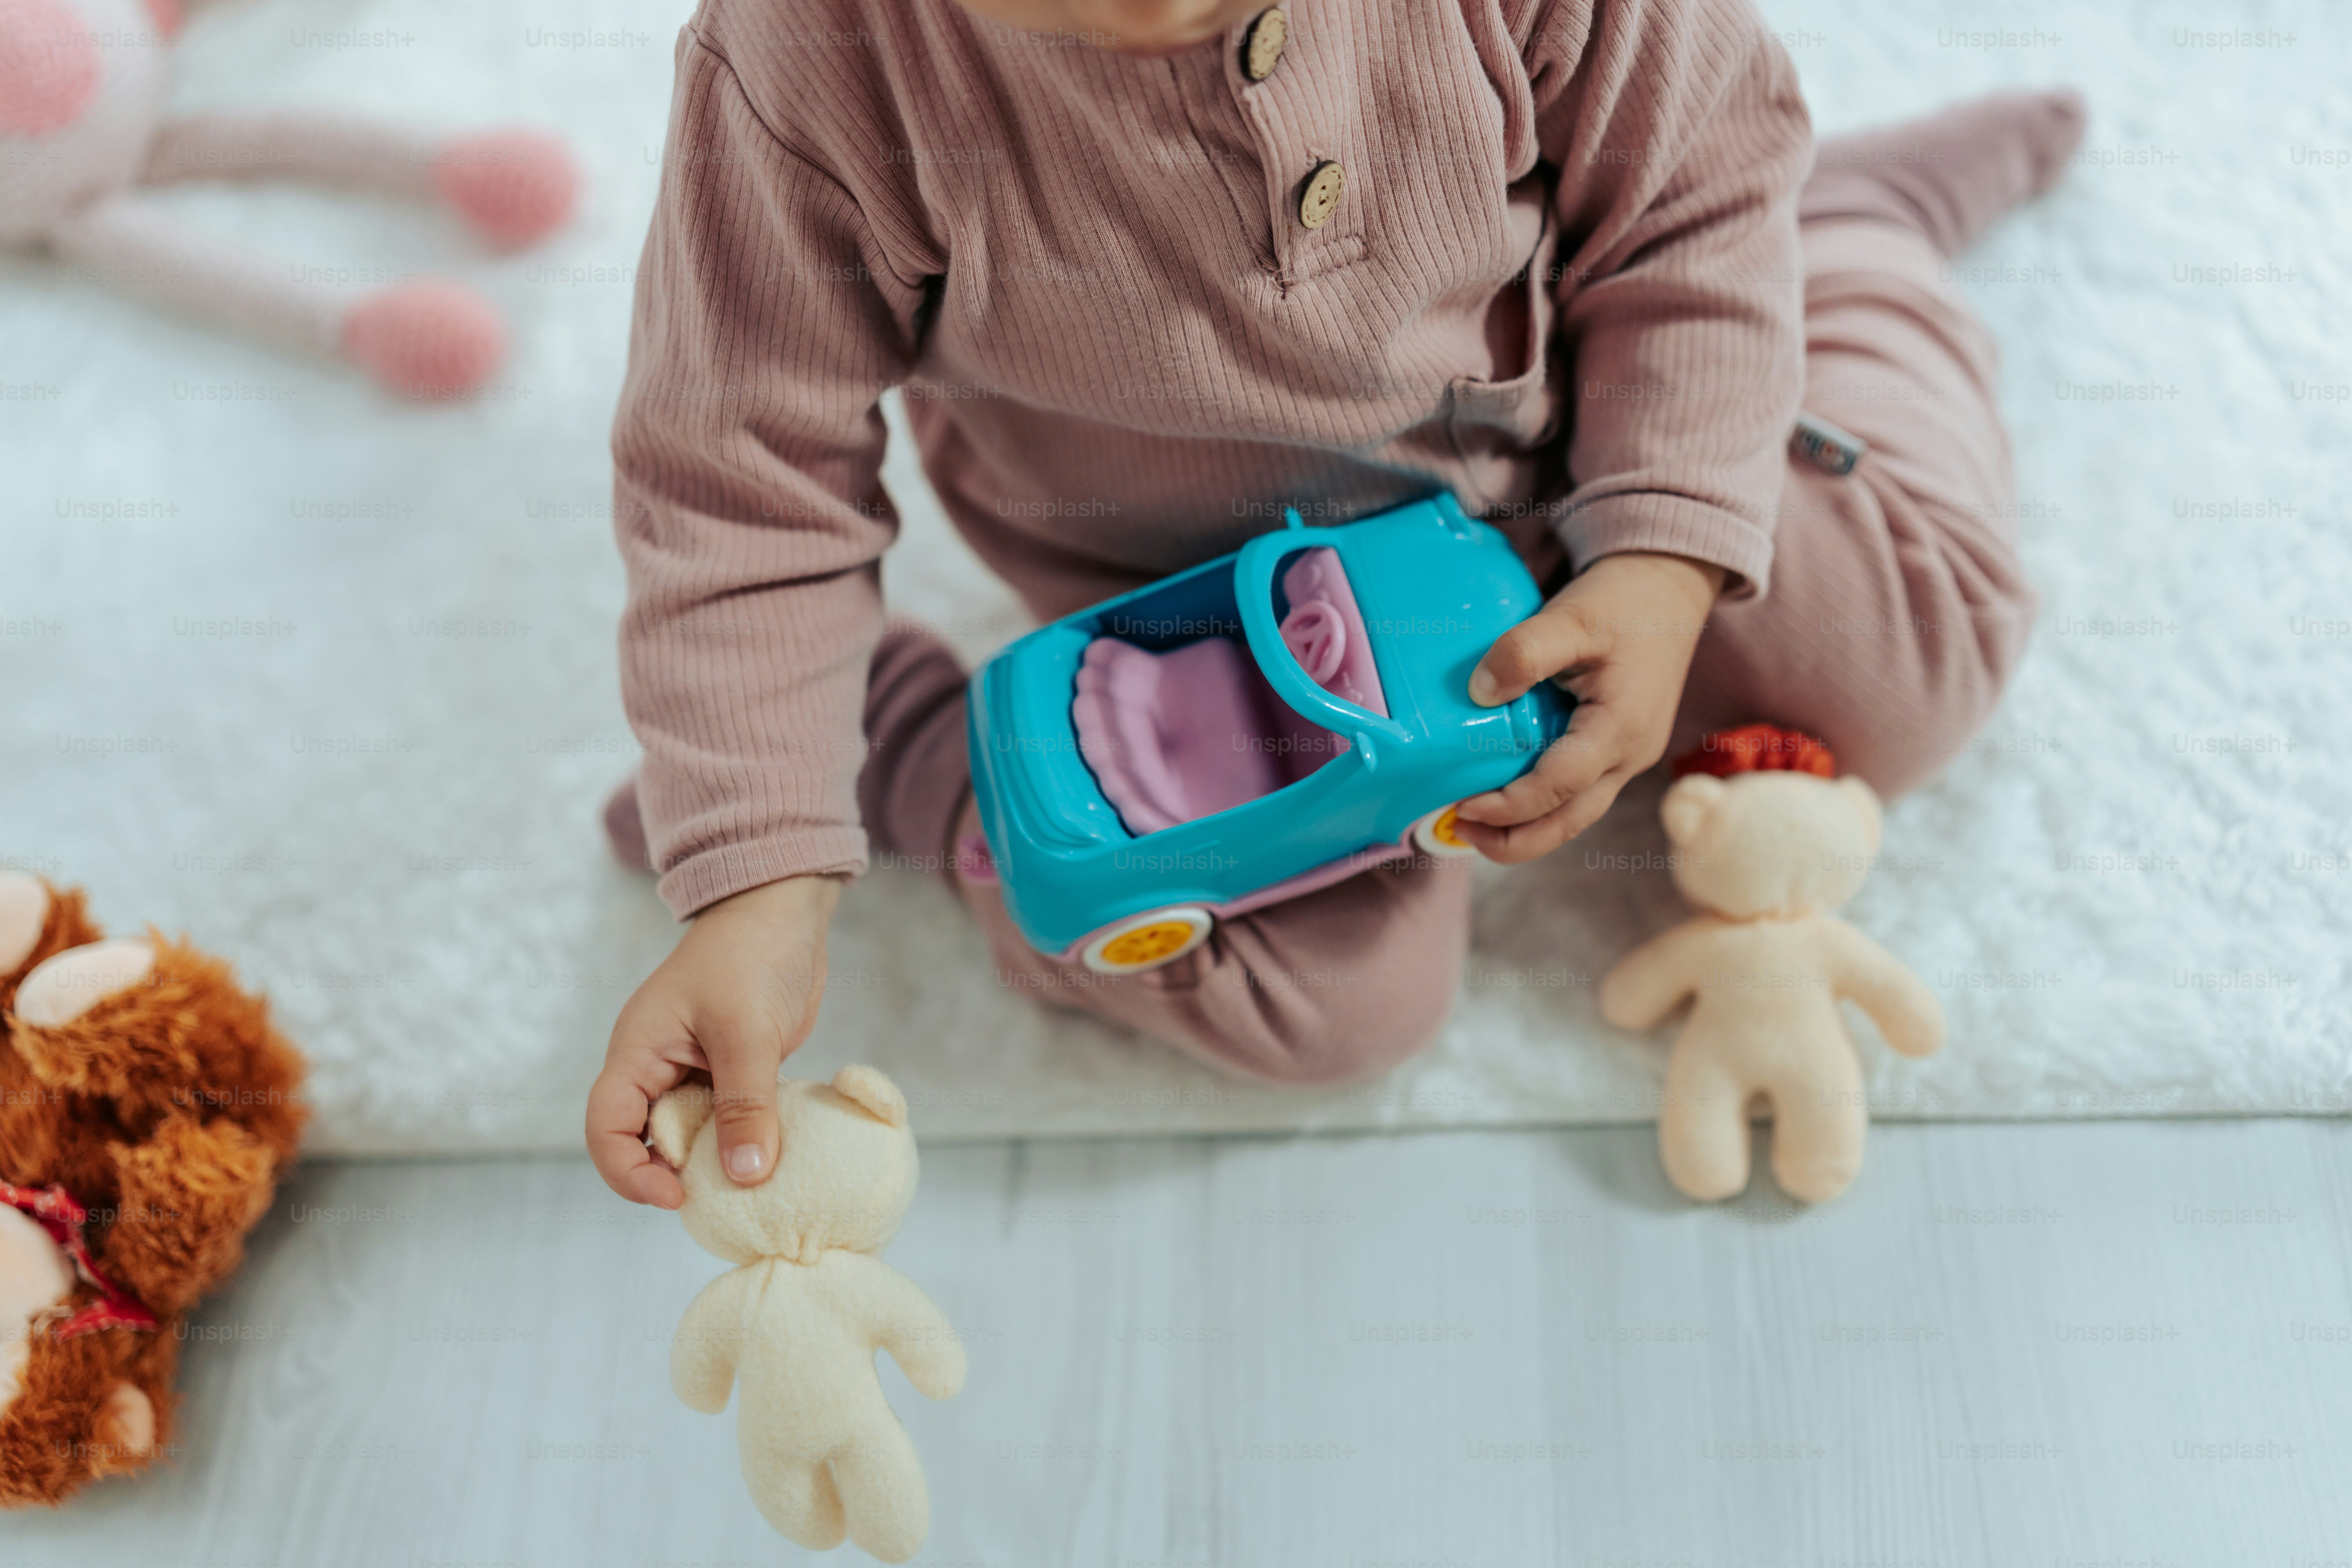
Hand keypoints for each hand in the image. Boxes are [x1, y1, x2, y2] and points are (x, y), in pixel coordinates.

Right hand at [586, 874, 841, 1207]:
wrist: (783, 913)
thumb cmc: (752, 954)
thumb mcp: (747, 1033)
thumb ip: (746, 1105)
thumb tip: (747, 1176)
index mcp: (637, 1052)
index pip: (606, 1127)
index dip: (630, 1172)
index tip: (675, 1196)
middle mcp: (655, 1068)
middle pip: (644, 1141)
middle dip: (675, 1175)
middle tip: (722, 1196)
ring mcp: (691, 1071)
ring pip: (688, 1136)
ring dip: (712, 1162)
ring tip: (749, 1182)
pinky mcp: (727, 1072)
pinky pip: (724, 1121)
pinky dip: (740, 1141)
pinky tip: (769, 1155)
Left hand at [1450, 551, 1725, 863]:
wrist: (1667, 592)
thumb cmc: (1623, 604)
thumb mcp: (1571, 616)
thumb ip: (1525, 652)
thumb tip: (1479, 693)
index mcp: (1621, 727)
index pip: (1560, 786)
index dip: (1509, 806)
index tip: (1462, 806)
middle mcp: (1630, 755)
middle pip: (1569, 821)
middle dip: (1513, 841)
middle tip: (1457, 831)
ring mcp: (1627, 758)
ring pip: (1575, 815)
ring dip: (1525, 831)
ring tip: (1471, 825)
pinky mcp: (1617, 752)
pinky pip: (1578, 794)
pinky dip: (1540, 806)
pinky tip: (1504, 796)